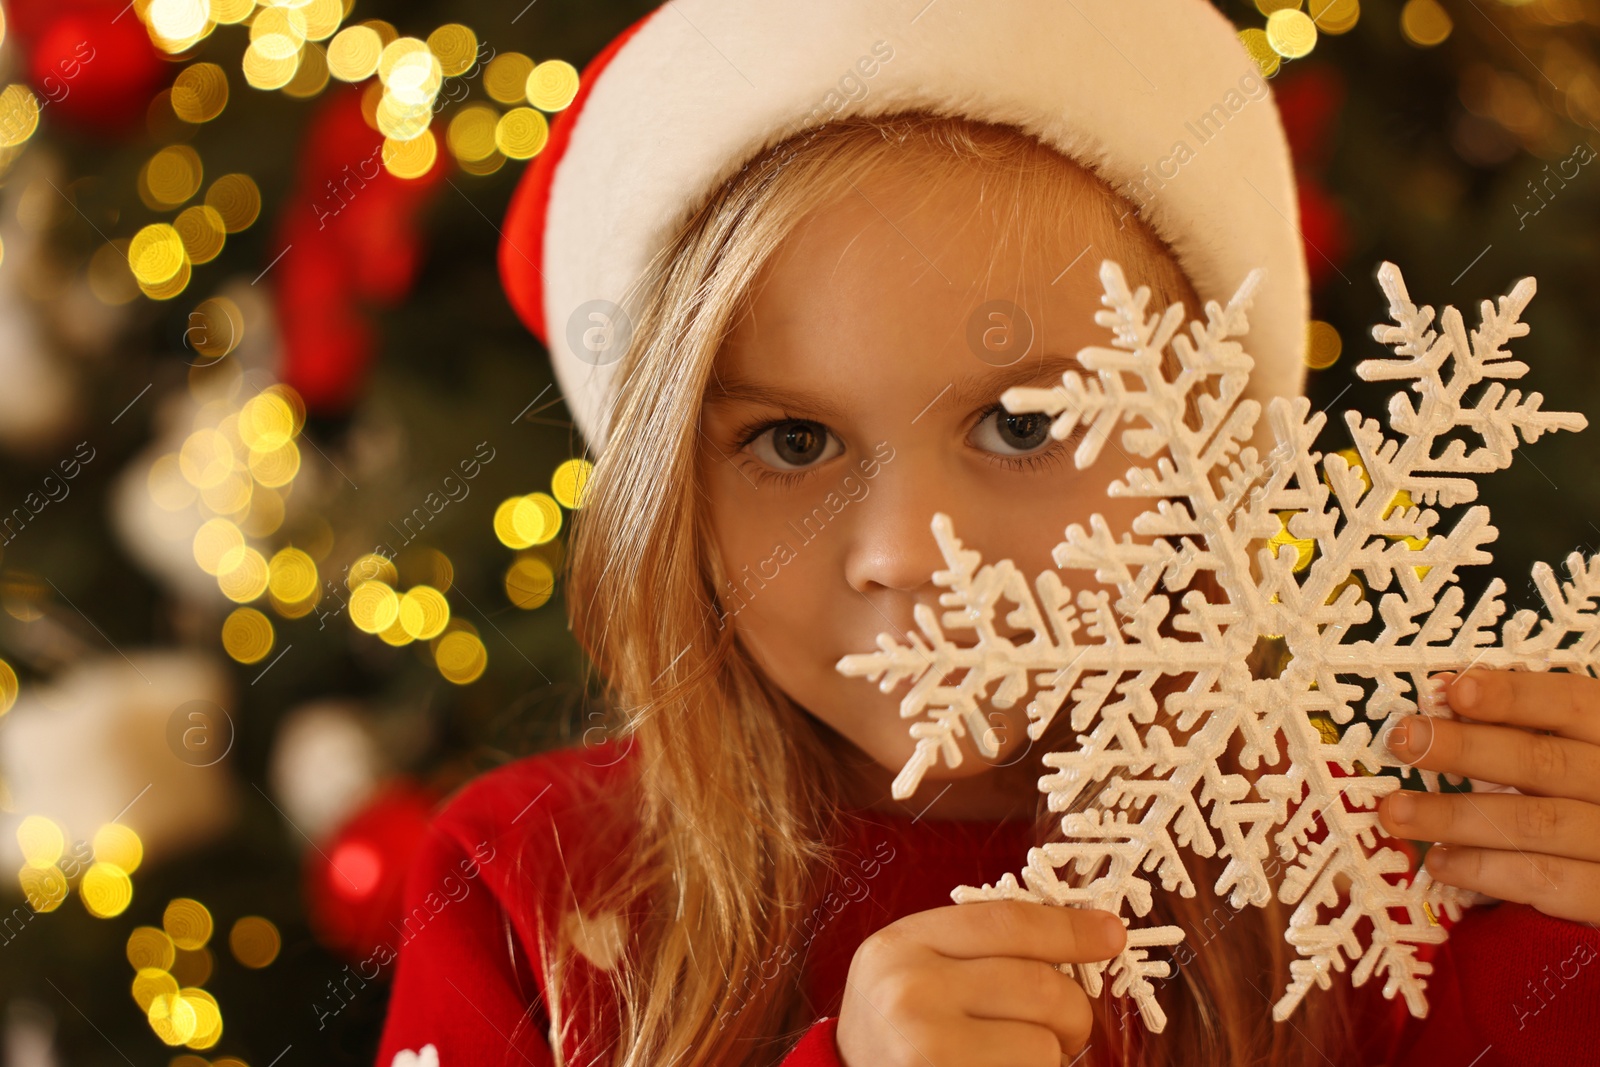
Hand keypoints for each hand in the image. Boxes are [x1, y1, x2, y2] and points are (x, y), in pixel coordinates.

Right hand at [835, 899, 1125, 1066]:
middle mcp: (911, 992)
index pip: (1008, 923)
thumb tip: (1095, 934)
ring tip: (1014, 1059)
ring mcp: (926, 1049)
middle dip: (1073, 1013)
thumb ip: (986, 947)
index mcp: (905, 944)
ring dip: (1048, 1059)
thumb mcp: (922, 966)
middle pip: (1040, 987)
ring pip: (1043, 1047)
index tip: (1112, 935)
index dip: (1071, 929)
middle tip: (1066, 1030)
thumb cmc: (902, 1024)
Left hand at [1378, 667, 1599, 924]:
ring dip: (1456, 815)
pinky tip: (1440, 862)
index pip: (1573, 703)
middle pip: (1546, 762)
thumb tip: (1447, 694)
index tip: (1454, 691)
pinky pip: (1544, 880)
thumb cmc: (1587, 800)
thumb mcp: (1573, 754)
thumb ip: (1524, 727)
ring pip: (1536, 823)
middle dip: (1466, 749)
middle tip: (1403, 740)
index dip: (1515, 695)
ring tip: (1396, 811)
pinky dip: (1486, 869)